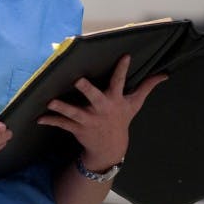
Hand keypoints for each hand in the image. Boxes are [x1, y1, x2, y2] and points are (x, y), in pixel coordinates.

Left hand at [37, 55, 167, 167]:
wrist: (110, 147)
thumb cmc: (121, 118)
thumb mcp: (134, 104)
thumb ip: (146, 87)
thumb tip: (164, 75)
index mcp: (114, 100)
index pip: (120, 81)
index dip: (122, 69)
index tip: (124, 56)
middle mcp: (101, 109)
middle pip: (94, 97)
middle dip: (87, 89)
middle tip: (77, 80)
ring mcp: (88, 119)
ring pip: (73, 112)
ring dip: (62, 107)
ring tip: (50, 101)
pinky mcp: (76, 127)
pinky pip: (61, 123)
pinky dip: (50, 120)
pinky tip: (39, 117)